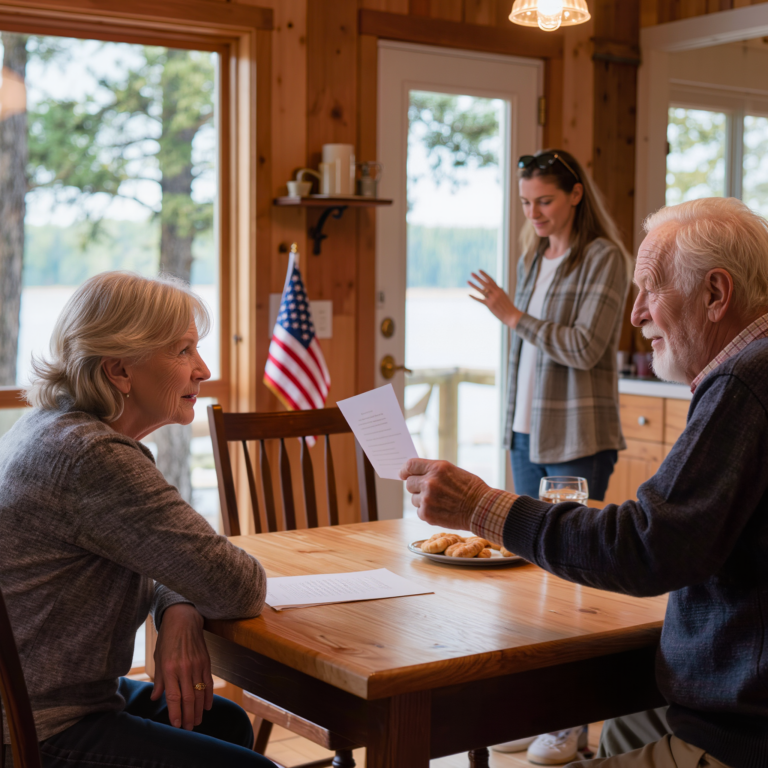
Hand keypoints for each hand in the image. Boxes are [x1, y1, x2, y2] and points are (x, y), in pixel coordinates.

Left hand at [151, 603, 213, 729]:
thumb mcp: (158, 658)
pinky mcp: (206, 662)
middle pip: (188, 698)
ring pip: (200, 693)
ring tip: (197, 721)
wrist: (184, 620)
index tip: (176, 725)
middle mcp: (184, 668)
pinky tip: (207, 706)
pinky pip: (209, 683)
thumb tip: (156, 698)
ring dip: (199, 710)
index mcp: (169, 668)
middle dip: (188, 716)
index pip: (174, 696)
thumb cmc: (168, 639)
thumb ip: (159, 680)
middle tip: (188, 728)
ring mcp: (197, 665)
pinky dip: (209, 696)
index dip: (175, 712)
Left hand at [400, 458, 489, 530]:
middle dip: (416, 486)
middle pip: (409, 483)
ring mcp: (426, 499)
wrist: (481, 509)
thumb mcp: (452, 471)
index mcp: (436, 468)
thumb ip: (433, 471)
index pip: (410, 465)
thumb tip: (415, 474)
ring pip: (414, 499)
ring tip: (440, 501)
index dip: (405, 470)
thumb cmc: (470, 489)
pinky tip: (441, 510)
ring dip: (423, 500)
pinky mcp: (426, 514)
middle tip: (428, 490)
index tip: (403, 473)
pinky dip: (427, 511)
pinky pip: (419, 511)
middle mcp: (429, 482)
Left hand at [468, 270, 521, 327]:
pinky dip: (474, 297)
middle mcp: (495, 293)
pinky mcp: (489, 305)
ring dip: (474, 285)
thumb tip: (491, 288)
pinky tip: (469, 294)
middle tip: (472, 273)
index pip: (491, 280)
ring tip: (468, 281)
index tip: (479, 270)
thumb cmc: (507, 306)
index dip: (485, 275)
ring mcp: (492, 299)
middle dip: (478, 278)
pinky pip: (480, 300)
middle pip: (485, 283)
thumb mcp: (503, 296)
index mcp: (499, 290)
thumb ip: (497, 291)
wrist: (511, 315)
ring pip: (481, 290)